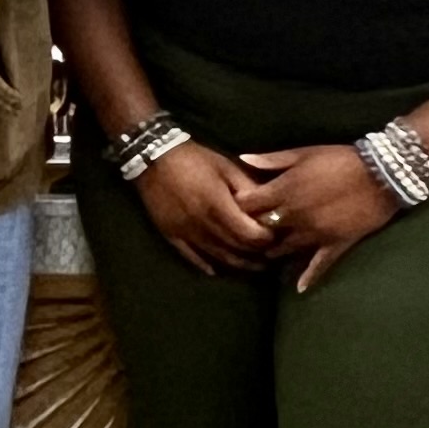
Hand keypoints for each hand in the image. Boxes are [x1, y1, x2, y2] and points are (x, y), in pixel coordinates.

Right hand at [134, 142, 277, 271]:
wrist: (152, 157)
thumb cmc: (194, 159)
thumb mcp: (227, 167)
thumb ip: (249, 188)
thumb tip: (270, 207)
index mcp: (219, 207)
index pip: (250, 235)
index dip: (267, 240)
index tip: (276, 236)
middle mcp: (203, 225)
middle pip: (237, 249)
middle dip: (257, 253)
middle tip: (271, 254)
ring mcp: (186, 232)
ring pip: (218, 257)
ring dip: (238, 264)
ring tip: (254, 266)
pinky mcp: (171, 235)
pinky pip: (191, 257)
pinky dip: (205, 266)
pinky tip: (216, 270)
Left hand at [235, 144, 398, 289]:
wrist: (383, 174)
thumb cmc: (340, 159)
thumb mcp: (303, 153)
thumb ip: (271, 159)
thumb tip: (242, 158)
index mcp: (284, 190)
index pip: (248, 205)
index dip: (239, 206)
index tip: (235, 207)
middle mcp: (295, 215)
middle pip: (262, 229)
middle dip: (253, 231)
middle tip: (246, 234)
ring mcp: (315, 232)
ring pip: (285, 249)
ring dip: (274, 252)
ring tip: (265, 255)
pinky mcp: (336, 243)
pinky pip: (319, 264)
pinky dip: (308, 277)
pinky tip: (299, 288)